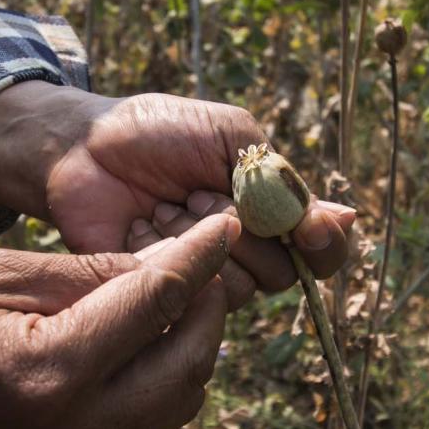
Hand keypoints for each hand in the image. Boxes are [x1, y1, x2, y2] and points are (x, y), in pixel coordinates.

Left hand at [0, 83, 355, 305]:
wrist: (83, 144)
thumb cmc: (158, 131)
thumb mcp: (230, 136)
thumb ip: (281, 179)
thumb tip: (345, 217)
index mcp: (266, 212)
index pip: (318, 250)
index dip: (324, 246)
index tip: (310, 229)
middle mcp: (241, 251)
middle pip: (280, 273)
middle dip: (248, 231)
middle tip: (201, 192)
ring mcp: (200, 275)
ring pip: (237, 289)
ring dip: (202, 239)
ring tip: (166, 205)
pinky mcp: (159, 294)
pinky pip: (187, 297)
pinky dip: (167, 252)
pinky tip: (141, 225)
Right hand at [0, 215, 237, 428]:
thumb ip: (87, 273)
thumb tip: (165, 262)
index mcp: (47, 370)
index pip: (156, 304)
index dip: (199, 259)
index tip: (226, 226)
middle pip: (189, 363)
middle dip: (210, 307)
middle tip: (205, 263)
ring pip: (180, 401)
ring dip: (193, 346)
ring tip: (176, 299)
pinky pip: (149, 425)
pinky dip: (164, 378)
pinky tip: (145, 341)